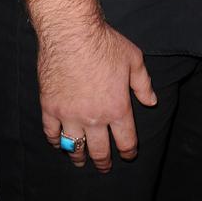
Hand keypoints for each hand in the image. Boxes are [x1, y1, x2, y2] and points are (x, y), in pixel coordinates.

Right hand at [38, 22, 156, 171]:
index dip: (129, 151)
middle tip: (105, 167)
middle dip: (104, 162)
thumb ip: (143, 84)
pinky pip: (52, 133)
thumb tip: (151, 102)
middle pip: (100, 150)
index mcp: (117, 107)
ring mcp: (70, 115)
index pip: (126, 140)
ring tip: (82, 162)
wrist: (72, 33)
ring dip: (79, 157)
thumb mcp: (134, 60)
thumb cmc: (105, 44)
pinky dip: (56, 142)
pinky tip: (60, 143)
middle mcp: (94, 117)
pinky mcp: (50, 108)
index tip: (129, 155)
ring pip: (74, 147)